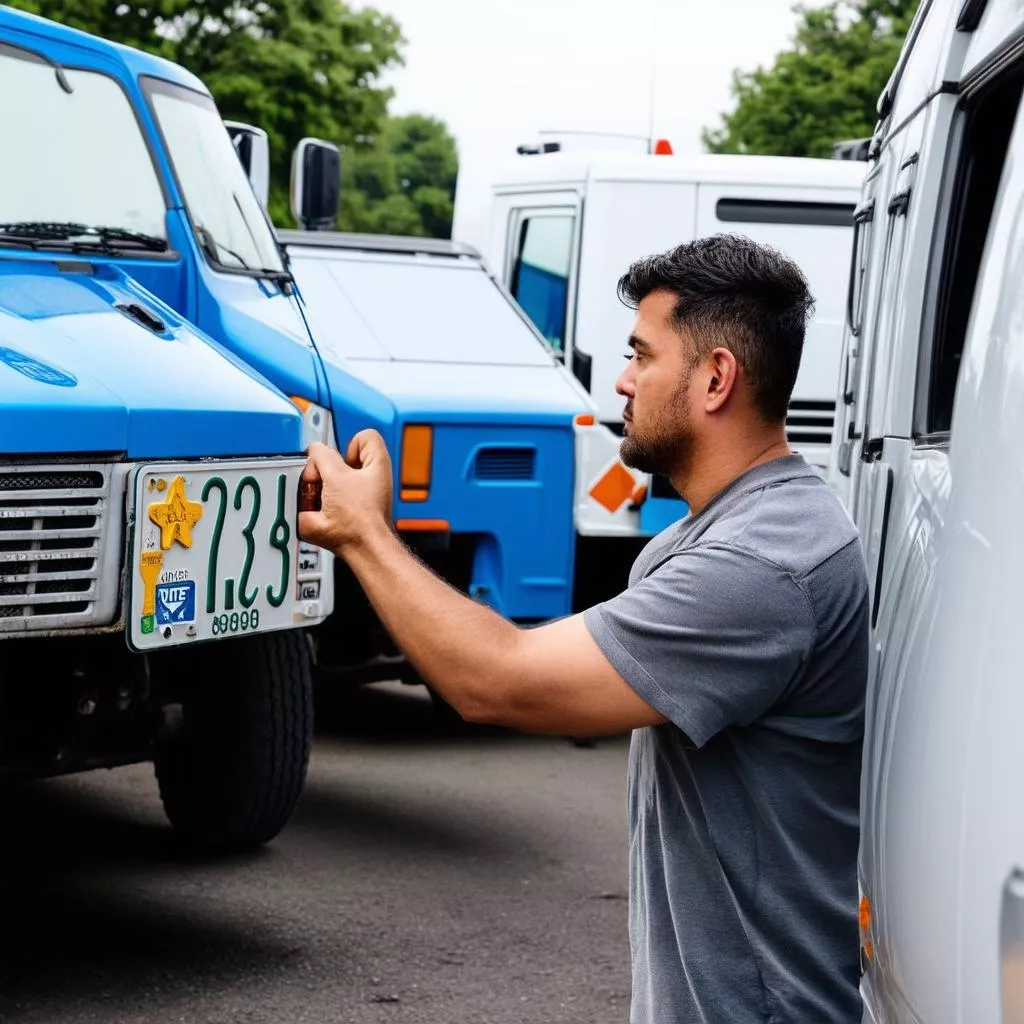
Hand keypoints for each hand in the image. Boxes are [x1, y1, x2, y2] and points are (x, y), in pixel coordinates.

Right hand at [298, 432, 393, 554]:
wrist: (360, 549)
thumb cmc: (360, 519)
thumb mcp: (336, 477)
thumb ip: (323, 456)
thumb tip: (315, 451)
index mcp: (376, 464)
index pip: (363, 436)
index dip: (347, 445)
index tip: (340, 460)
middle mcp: (368, 478)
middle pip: (335, 459)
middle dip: (323, 471)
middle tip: (322, 483)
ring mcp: (355, 496)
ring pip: (325, 480)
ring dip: (317, 489)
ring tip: (321, 502)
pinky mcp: (343, 511)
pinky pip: (320, 499)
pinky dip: (315, 504)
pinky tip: (318, 513)